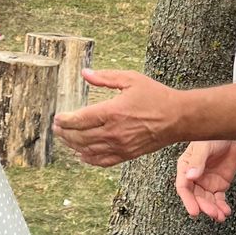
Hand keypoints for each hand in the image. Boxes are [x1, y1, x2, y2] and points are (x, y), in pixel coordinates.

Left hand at [54, 69, 179, 166]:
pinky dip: (89, 159)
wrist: (178, 118)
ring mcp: (120, 146)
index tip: (57, 117)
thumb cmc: (156, 96)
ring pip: (87, 150)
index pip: (79, 120)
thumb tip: (85, 73)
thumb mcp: (131, 79)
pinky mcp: (127, 155)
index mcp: (112, 112)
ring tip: (65, 139)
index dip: (64, 120)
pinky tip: (82, 154)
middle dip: (64, 133)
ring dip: (73, 145)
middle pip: (79, 137)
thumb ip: (105, 78)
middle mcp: (113, 132)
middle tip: (57, 128)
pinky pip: (102, 161)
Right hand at [176, 140, 235, 221]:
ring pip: (207, 200)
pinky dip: (222, 206)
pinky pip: (219, 199)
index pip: (183, 187)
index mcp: (186, 166)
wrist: (235, 133)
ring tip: (220, 215)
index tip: (194, 210)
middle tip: (212, 213)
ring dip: (213, 209)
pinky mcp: (220, 184)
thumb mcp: (204, 146)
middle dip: (204, 206)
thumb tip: (190, 176)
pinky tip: (225, 211)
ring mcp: (207, 181)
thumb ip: (198, 161)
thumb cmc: (215, 134)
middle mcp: (195, 176)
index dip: (187, 200)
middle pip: (196, 196)